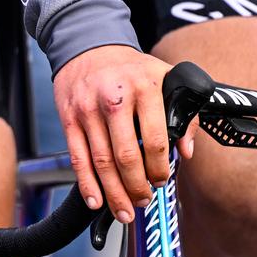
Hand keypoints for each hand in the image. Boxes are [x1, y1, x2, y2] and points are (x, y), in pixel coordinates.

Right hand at [53, 45, 190, 223]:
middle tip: (143, 200)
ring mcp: (88, 110)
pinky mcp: (70, 119)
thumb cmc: (130, 67)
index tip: (161, 181)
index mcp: (144, 88)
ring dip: (114, 193)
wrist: (88, 46)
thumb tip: (186, 151)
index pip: (154, 138)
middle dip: (137, 187)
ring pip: (101, 162)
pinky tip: (96, 200)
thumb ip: (183, 113)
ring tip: (124, 211)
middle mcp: (115, 98)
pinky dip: (87, 184)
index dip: (159, 167)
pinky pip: (78, 158)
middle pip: (126, 156)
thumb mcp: (165, 77)